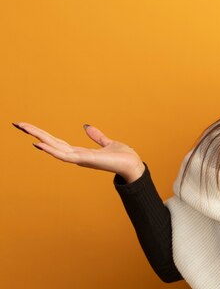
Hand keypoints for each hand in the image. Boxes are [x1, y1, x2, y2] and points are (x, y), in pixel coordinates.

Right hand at [13, 122, 144, 182]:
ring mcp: (79, 159)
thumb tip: (86, 126)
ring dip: (38, 137)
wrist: (133, 165)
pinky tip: (38, 143)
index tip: (28, 126)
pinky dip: (51, 150)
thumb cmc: (123, 157)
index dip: (42, 134)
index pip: (57, 141)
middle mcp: (76, 156)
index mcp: (80, 152)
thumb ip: (97, 136)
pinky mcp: (84, 160)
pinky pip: (64, 155)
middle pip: (51, 142)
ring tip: (23, 128)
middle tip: (17, 123)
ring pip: (53, 147)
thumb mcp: (107, 143)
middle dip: (35, 133)